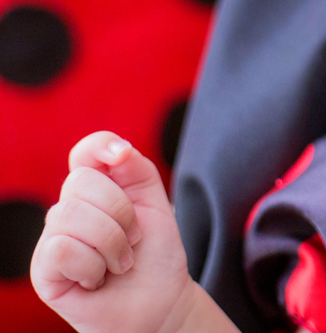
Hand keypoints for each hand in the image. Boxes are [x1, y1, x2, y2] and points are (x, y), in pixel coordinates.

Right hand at [31, 132, 204, 332]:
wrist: (160, 301)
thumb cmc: (155, 253)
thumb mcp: (156, 203)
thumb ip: (138, 170)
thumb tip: (118, 149)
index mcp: (97, 189)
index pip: (85, 153)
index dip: (99, 146)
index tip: (123, 156)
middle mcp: (70, 208)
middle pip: (80, 181)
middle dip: (122, 212)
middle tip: (135, 240)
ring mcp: (53, 238)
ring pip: (69, 215)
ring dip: (111, 243)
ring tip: (120, 262)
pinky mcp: (43, 270)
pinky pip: (61, 249)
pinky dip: (92, 265)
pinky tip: (98, 279)